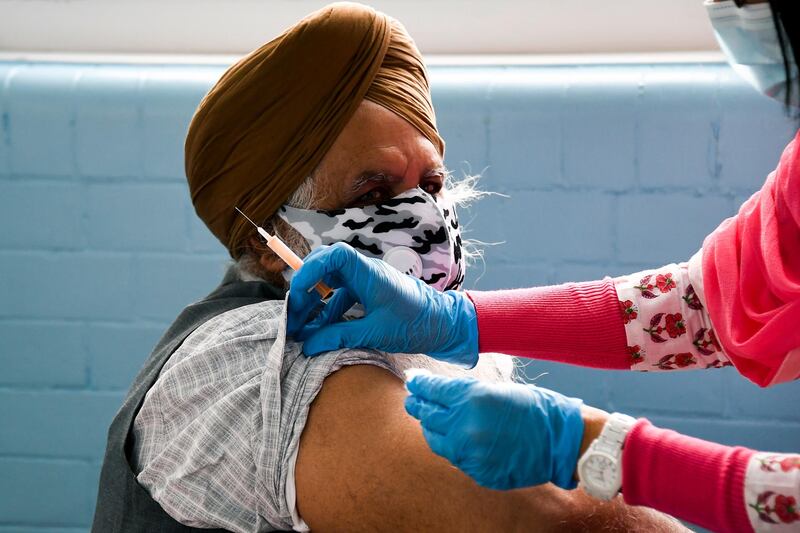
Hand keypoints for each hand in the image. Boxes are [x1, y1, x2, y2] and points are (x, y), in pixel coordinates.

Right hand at [287, 242, 478, 365]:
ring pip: (332, 283)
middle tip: (295, 315)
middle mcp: (366, 272)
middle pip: (326, 266)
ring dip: (315, 302)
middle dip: (306, 288)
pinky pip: (342, 296)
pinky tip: (320, 331)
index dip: (311, 269)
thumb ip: (339, 337)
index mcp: (370, 274)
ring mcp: (368, 281)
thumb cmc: (416, 325)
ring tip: (301, 328)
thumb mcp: (374, 334)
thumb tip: (308, 345)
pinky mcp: (370, 293)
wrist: (445, 324)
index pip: (334, 256)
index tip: (297, 292)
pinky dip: (329, 311)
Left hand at [404, 373, 584, 490]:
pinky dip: (452, 446)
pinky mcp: (476, 471)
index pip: (431, 389)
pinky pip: (454, 457)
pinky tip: (455, 439)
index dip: (419, 384)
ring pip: (434, 439)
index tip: (413, 381)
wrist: (562, 441)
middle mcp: (464, 425)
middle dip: (417, 404)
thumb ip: (466, 393)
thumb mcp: (498, 389)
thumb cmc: (535, 408)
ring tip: (430, 420)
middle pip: (426, 414)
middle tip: (412, 399)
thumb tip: (441, 392)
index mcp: (471, 398)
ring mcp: (469, 452)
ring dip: (431, 427)